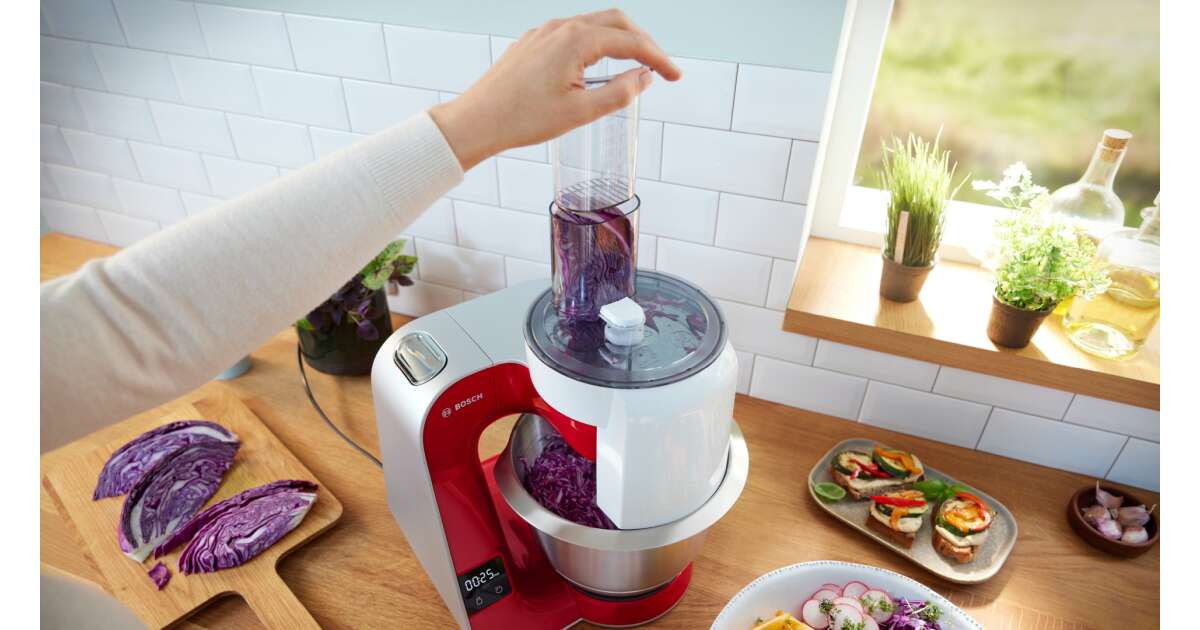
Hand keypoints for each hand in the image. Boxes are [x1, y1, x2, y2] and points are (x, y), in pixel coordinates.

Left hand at [430, 9, 681, 170]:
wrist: (477, 121)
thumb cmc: (521, 119)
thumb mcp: (580, 113)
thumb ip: (619, 94)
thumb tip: (644, 78)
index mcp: (576, 40)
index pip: (631, 42)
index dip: (658, 58)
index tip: (674, 75)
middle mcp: (560, 28)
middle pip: (616, 22)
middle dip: (643, 41)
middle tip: (660, 66)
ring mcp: (544, 33)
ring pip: (594, 24)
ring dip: (620, 40)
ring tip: (635, 65)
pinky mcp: (533, 43)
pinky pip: (573, 32)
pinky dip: (596, 43)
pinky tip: (598, 65)